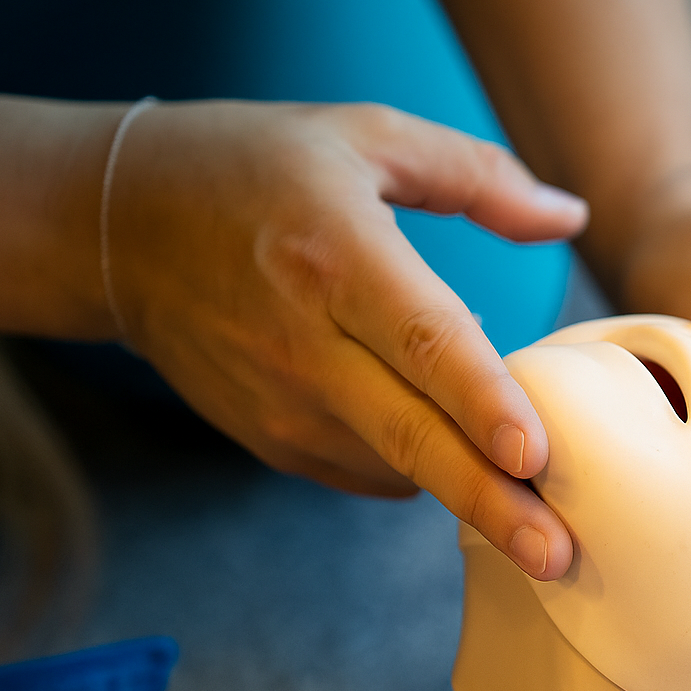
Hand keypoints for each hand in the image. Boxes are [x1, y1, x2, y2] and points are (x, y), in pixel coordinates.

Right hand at [106, 101, 583, 578]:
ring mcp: (282, 401)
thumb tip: (569, 217)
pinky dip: (421, 473)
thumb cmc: (256, 169)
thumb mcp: (368, 135)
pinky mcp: (270, 436)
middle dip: (489, 503)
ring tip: (541, 521)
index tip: (534, 456)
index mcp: (338, 257)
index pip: (422, 342)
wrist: (121, 224)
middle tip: (557, 554)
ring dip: (468, 495)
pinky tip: (465, 465)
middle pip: (410, 436)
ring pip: (395, 465)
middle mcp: (304, 341)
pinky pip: (368, 472)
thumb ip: (478, 175)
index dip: (480, 401)